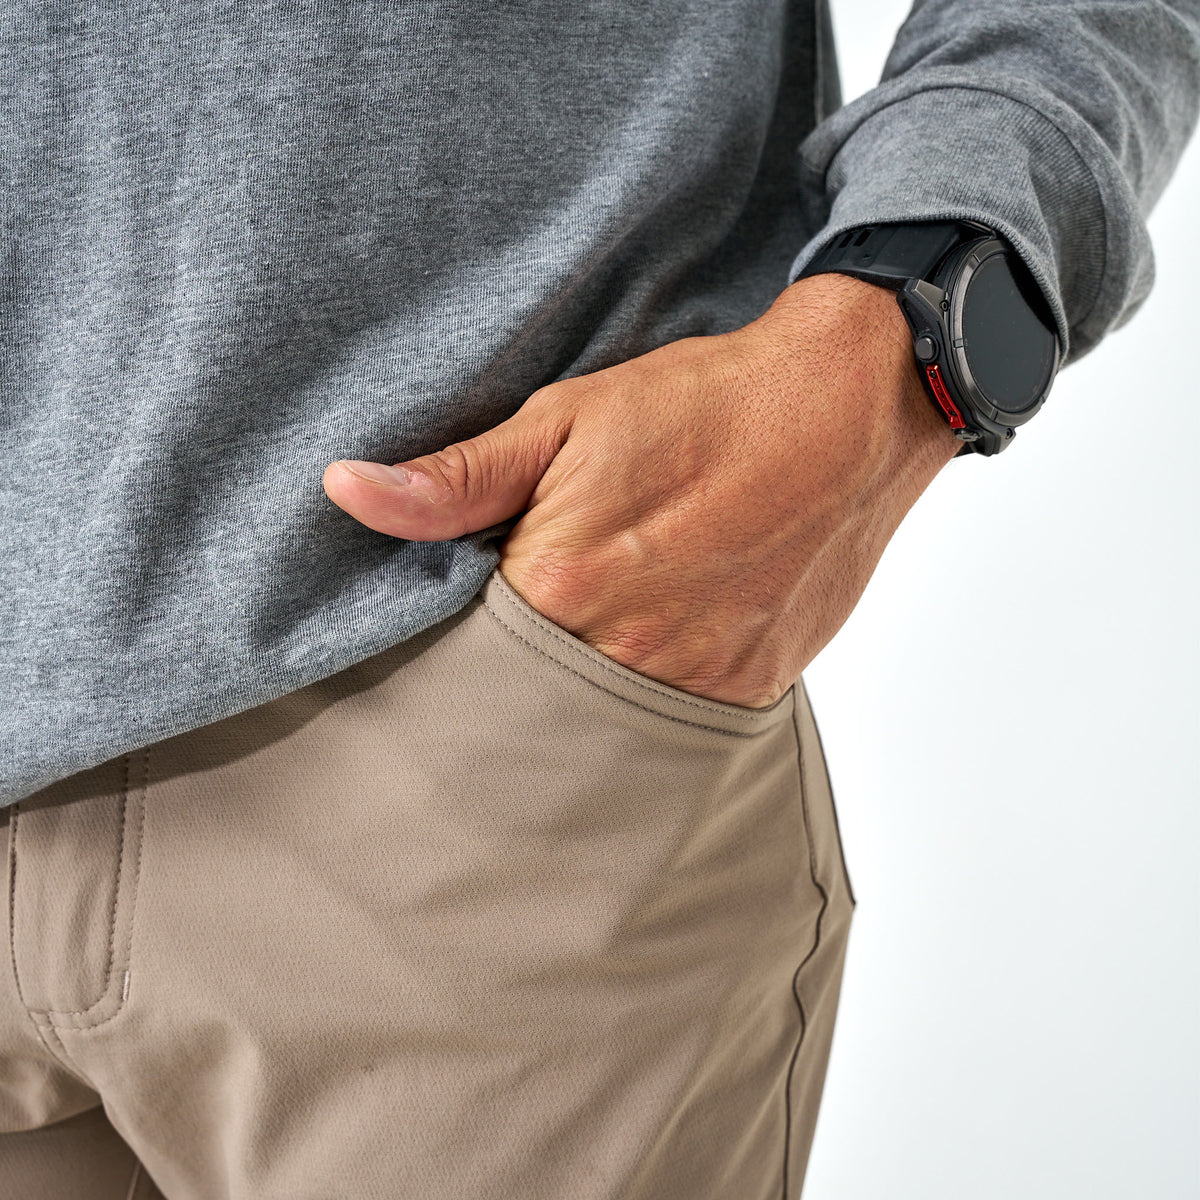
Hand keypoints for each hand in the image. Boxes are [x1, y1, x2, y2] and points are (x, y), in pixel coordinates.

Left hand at [322, 274, 959, 708]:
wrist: (846, 406)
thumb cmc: (703, 403)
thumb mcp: (568, 419)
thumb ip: (456, 478)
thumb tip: (344, 491)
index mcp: (560, 585)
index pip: (464, 655)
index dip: (456, 638)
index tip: (462, 618)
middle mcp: (624, 650)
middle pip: (532, 699)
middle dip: (519, 674)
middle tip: (541, 619)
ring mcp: (694, 676)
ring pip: (603, 719)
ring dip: (587, 688)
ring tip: (603, 627)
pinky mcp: (749, 687)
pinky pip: (677, 718)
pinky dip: (654, 690)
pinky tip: (661, 638)